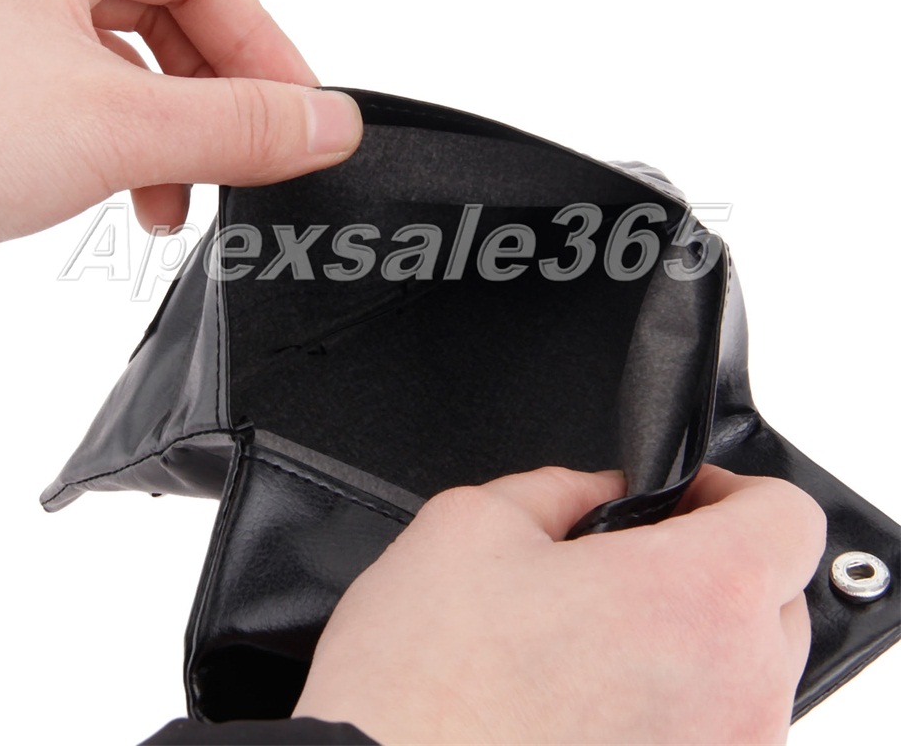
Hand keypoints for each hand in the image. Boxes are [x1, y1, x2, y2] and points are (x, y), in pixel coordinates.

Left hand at [0, 0, 361, 255]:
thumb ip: (238, 126)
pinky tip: (117, 189)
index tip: (297, 117)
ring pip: (121, 52)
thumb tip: (329, 123)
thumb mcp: (111, 127)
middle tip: (245, 159)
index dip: (264, 42)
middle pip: (168, 4)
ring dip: (165, 126)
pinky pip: (72, 85)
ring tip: (175, 195)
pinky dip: (112, 138)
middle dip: (212, 94)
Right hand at [293, 465, 825, 744]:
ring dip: (691, 638)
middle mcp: (733, 693)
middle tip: (626, 561)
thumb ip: (560, 488)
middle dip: (713, 563)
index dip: (730, 489)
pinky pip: (708, 732)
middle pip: (777, 597)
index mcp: (695, 599)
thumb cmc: (422, 681)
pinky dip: (670, 703)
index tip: (680, 498)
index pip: (787, 517)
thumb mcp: (473, 523)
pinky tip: (587, 695)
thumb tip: (598, 495)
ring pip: (745, 674)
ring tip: (595, 634)